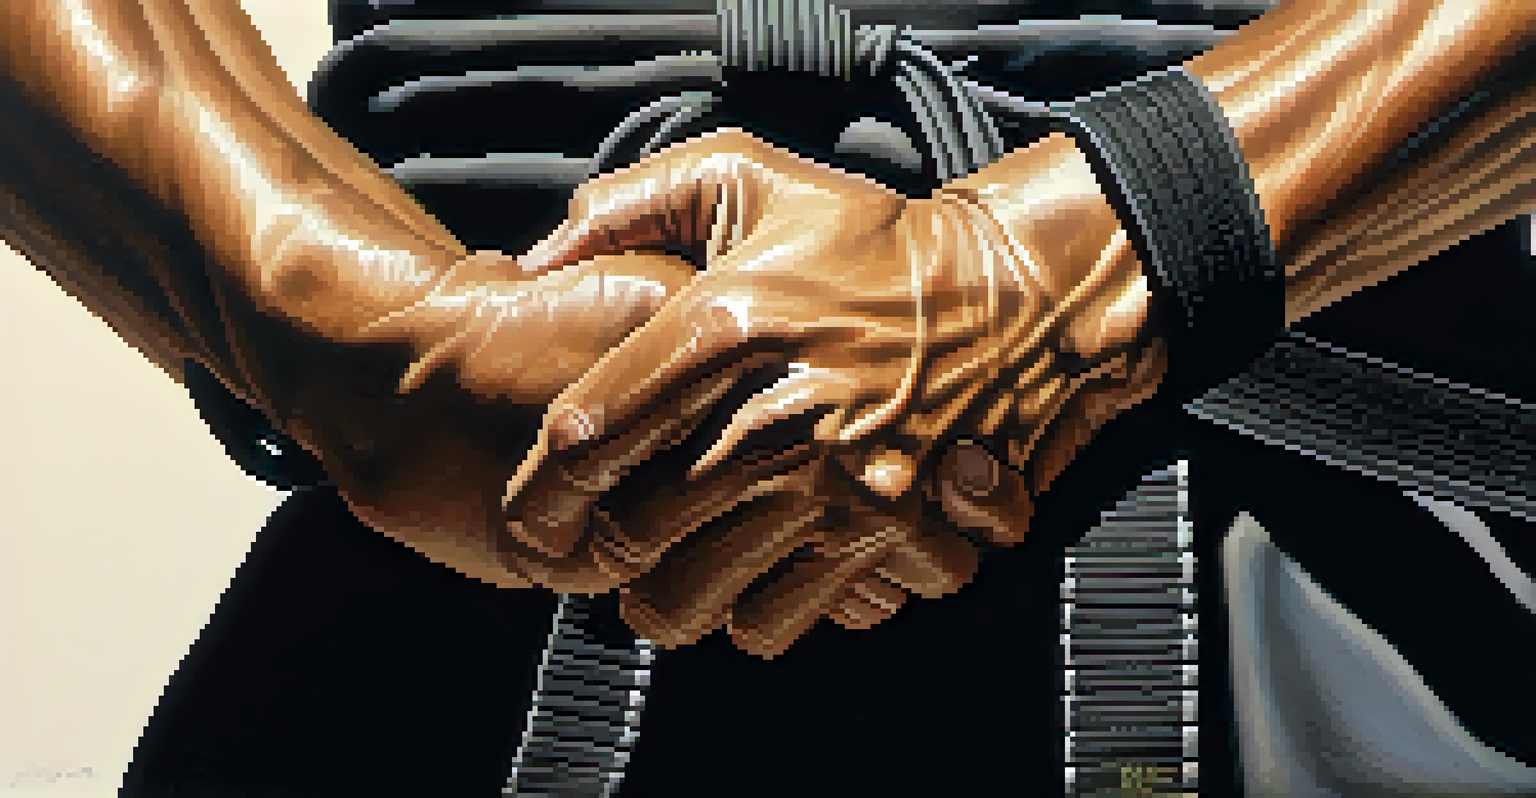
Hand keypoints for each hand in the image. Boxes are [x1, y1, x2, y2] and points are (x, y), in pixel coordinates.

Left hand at [501, 129, 1166, 656]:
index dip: (540, 488)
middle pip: (634, 532)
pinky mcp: (884, 534)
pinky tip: (747, 579)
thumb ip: (630, 202)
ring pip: (697, 597)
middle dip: (596, 552)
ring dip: (663, 600)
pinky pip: (781, 617)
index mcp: (726, 324)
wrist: (1010, 298)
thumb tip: (540, 259)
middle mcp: (772, 416)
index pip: (589, 433)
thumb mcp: (748, 177)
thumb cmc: (866, 241)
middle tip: (591, 549)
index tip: (532, 511)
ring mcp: (833, 485)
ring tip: (659, 579)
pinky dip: (750, 615)